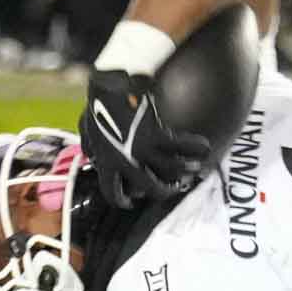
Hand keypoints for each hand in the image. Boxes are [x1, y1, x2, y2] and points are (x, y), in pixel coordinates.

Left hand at [80, 68, 215, 210]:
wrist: (110, 88)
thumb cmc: (97, 107)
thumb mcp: (85, 131)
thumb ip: (90, 147)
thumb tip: (91, 154)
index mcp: (107, 163)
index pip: (113, 193)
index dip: (122, 202)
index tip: (130, 202)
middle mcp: (127, 161)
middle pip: (151, 187)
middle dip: (164, 191)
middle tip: (171, 188)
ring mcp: (144, 148)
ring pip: (171, 169)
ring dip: (186, 171)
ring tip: (194, 170)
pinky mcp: (157, 133)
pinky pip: (180, 144)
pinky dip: (195, 146)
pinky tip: (205, 147)